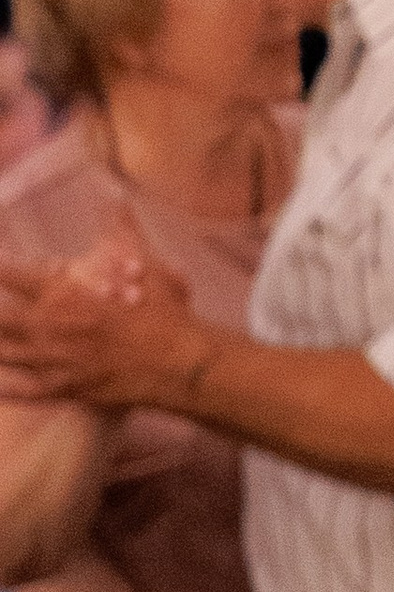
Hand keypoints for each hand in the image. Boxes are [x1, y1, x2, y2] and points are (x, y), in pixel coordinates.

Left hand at [0, 240, 209, 413]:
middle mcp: (48, 327)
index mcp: (61, 294)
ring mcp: (53, 361)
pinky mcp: (65, 388)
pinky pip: (23, 391)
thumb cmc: (161, 310)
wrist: (178, 361)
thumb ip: (121, 231)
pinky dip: (5, 388)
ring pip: (3, 354)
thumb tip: (115, 200)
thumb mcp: (144, 262)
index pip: (10, 276)